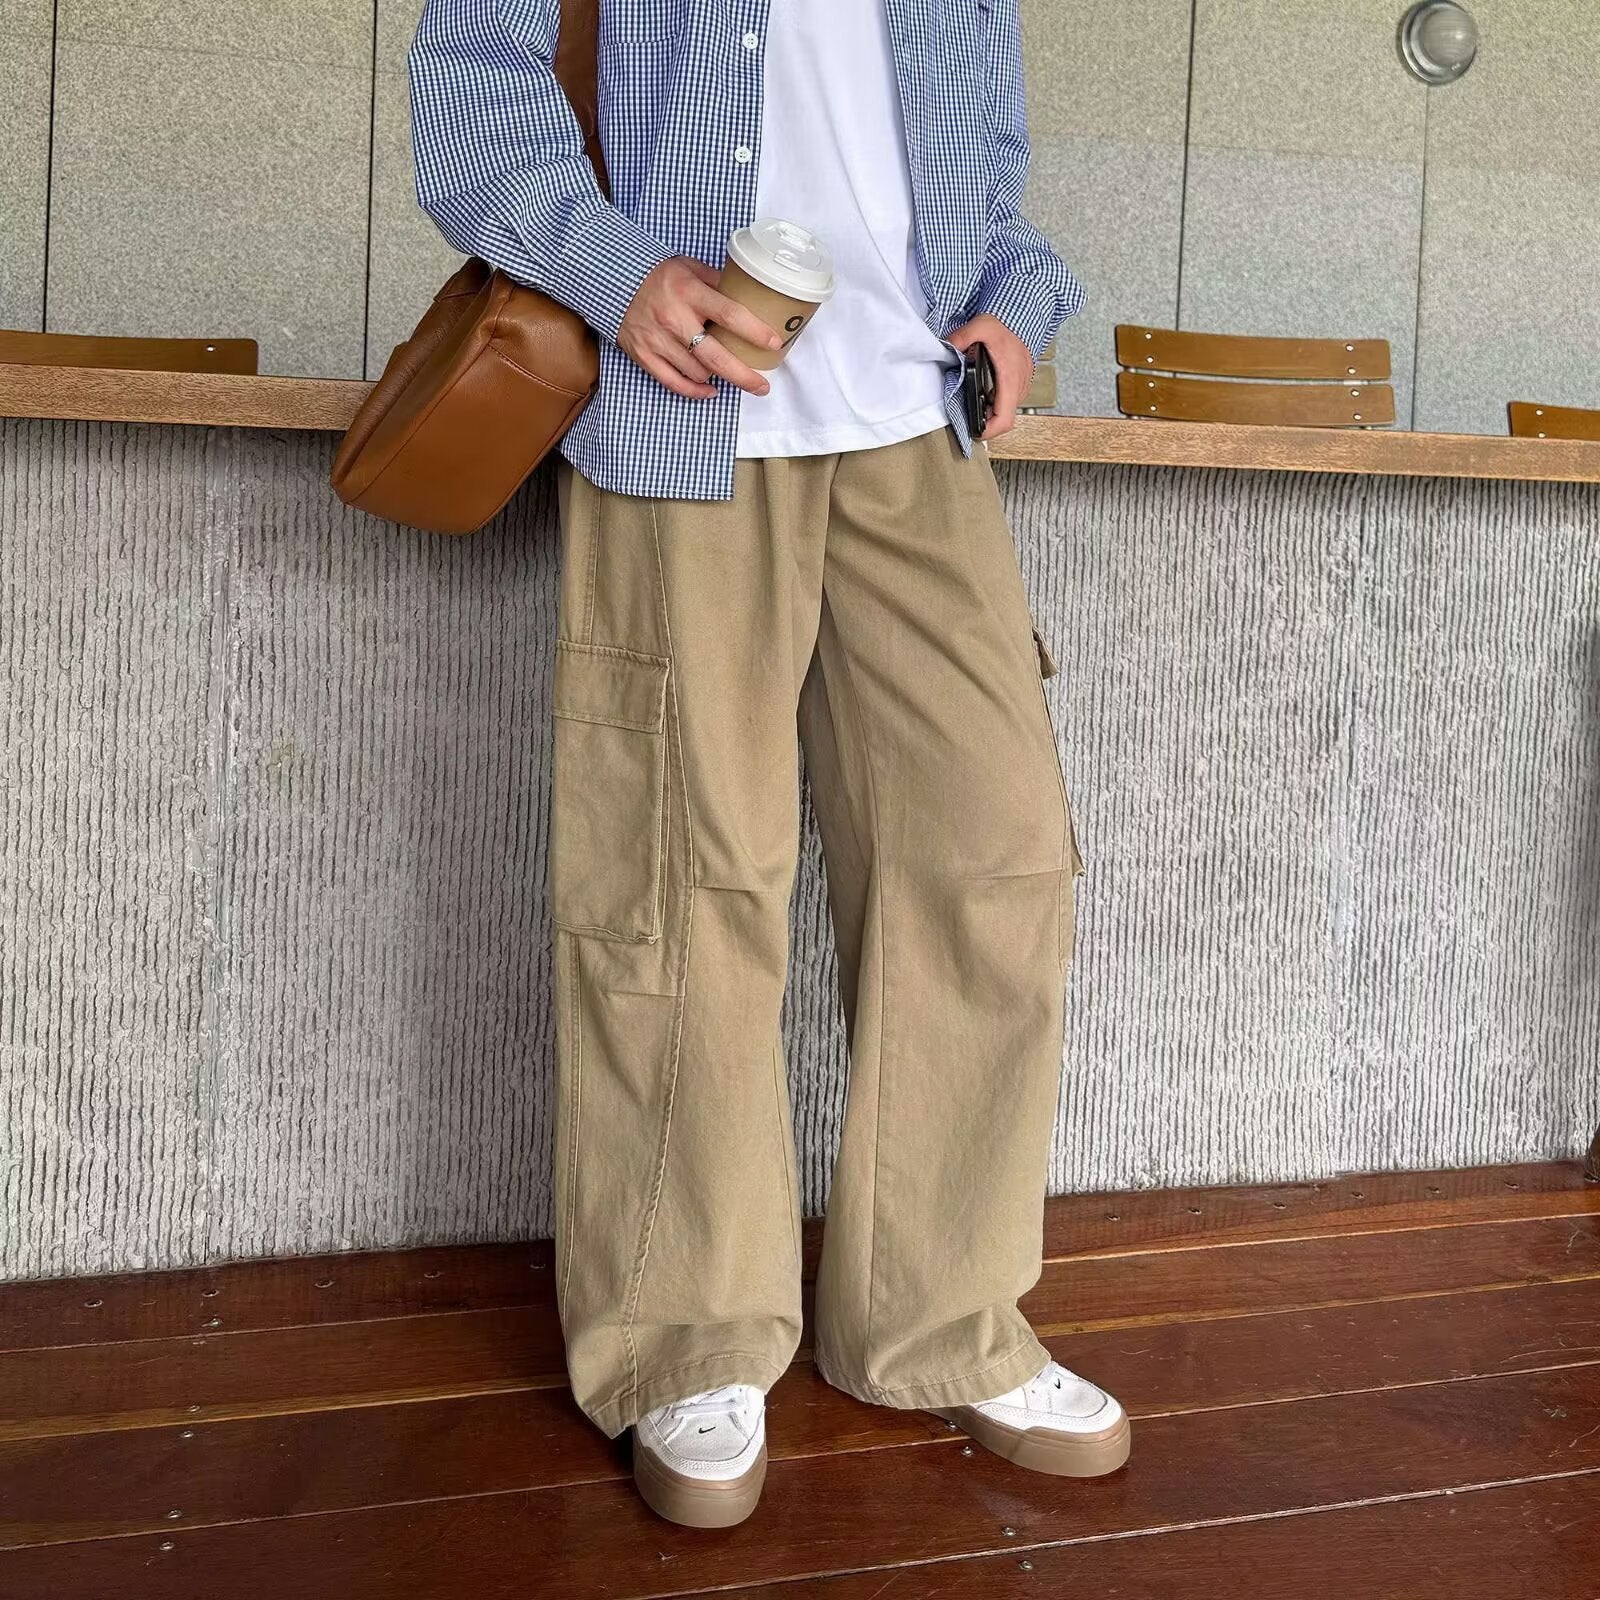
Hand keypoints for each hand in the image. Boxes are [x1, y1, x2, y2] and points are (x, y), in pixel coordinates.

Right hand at [618, 257, 782, 400]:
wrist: (611, 281)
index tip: (774, 343)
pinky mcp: (644, 355)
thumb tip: (748, 296)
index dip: (755, 331)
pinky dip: (695, 390)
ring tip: (732, 375)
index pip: (730, 315)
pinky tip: (710, 390)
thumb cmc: (657, 275)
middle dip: (744, 376)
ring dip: (718, 377)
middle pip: (716, 357)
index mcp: (689, 292)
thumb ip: (716, 282)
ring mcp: (658, 341)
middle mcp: (674, 319)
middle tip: (763, 386)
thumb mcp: (688, 267)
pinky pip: (674, 382)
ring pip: (698, 372)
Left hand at [946, 313, 1034, 439]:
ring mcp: (1020, 388)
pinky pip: (1006, 402)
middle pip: (1002, 420)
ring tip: (973, 404)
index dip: (989, 431)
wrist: (1023, 320)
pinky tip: (983, 394)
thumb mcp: (981, 326)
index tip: (974, 431)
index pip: (1004, 420)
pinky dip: (994, 403)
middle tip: (967, 416)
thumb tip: (946, 347)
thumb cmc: (1006, 326)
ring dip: (989, 413)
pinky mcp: (1018, 385)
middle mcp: (1018, 387)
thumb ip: (962, 337)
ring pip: (1005, 412)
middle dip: (984, 422)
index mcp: (1010, 380)